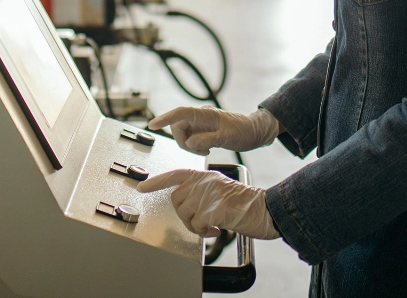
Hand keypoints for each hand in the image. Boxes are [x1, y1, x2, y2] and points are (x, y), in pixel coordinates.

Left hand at [137, 168, 278, 238]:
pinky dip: (204, 232)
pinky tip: (217, 229)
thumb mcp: (221, 188)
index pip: (175, 174)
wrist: (265, 208)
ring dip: (195, 226)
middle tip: (200, 221)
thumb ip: (202, 190)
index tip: (141, 186)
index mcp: (205, 175)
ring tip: (211, 226)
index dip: (156, 181)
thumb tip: (186, 203)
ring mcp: (208, 194)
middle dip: (184, 215)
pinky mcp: (213, 209)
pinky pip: (197, 225)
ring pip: (184, 214)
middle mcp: (204, 182)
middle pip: (176, 200)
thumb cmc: (245, 203)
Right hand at [148, 106, 281, 154]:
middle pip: (178, 127)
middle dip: (183, 141)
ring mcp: (201, 124)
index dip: (164, 118)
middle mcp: (200, 117)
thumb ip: (206, 140)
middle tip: (199, 151)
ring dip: (190, 146)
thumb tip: (189, 143)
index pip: (179, 113)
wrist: (255, 132)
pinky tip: (206, 149)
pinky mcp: (203, 130)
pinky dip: (195, 146)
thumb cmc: (244, 132)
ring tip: (206, 150)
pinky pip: (190, 138)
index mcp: (204, 114)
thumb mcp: (226, 138)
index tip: (152, 125)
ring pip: (183, 134)